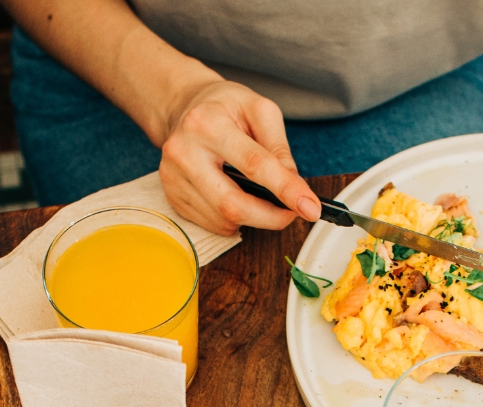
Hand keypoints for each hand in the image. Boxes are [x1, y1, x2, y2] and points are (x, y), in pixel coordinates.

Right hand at [156, 79, 321, 235]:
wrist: (185, 107)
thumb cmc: (225, 107)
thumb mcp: (259, 111)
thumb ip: (279, 148)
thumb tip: (294, 188)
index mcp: (207, 123)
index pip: (253, 164)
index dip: (285, 189)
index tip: (310, 208)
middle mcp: (183, 152)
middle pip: (232, 204)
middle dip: (270, 217)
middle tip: (292, 213)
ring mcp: (173, 177)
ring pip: (223, 219)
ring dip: (253, 218)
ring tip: (262, 198)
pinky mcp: (172, 195)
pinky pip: (211, 223)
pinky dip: (233, 219)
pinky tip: (238, 198)